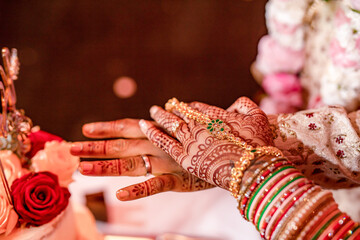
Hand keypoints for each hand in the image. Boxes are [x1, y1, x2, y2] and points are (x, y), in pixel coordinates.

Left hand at [70, 119, 213, 200]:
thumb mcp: (188, 123)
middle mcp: (157, 143)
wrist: (233, 150)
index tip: (85, 129)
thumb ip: (169, 120)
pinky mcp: (177, 179)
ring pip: (130, 165)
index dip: (105, 127)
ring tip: (83, 170)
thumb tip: (158, 110)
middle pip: (120, 145)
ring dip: (105, 167)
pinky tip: (119, 196)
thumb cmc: (208, 135)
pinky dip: (138, 191)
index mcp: (158, 130)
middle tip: (70, 148)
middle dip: (94, 147)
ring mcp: (166, 161)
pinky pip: (154, 186)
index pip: (126, 126)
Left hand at [139, 97, 272, 188]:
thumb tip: (234, 104)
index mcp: (214, 115)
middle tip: (165, 105)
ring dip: (160, 116)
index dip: (190, 107)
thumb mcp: (257, 117)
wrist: (250, 167)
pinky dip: (154, 132)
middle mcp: (199, 124)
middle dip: (172, 109)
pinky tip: (145, 125)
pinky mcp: (184, 157)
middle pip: (181, 114)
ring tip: (153, 110)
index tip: (184, 106)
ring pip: (170, 124)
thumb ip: (244, 105)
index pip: (197, 108)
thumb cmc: (257, 144)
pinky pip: (164, 142)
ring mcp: (190, 140)